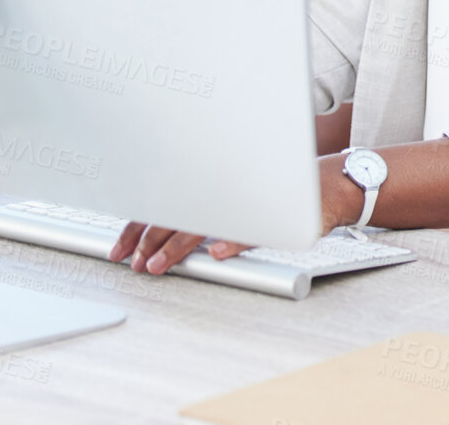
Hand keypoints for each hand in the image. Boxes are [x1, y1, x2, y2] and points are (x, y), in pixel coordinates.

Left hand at [107, 162, 354, 274]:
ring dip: (176, 246)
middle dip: (147, 239)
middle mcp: (223, 190)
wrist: (327, 185)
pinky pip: (250, 230)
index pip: (165, 203)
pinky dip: (232, 241)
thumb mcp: (234, 195)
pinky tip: (216, 253)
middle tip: (132, 262)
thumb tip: (160, 229)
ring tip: (157, 264)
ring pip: (203, 223)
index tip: (120, 250)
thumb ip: (203, 208)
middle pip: (175, 214)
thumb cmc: (275, 189)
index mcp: (209, 185)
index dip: (137, 227)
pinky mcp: (275, 216)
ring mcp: (247, 202)